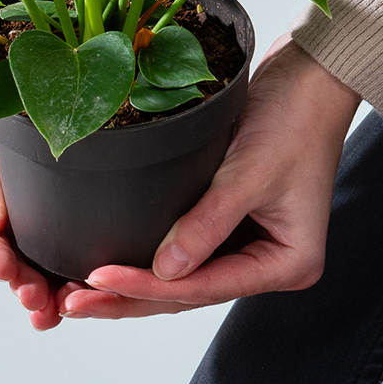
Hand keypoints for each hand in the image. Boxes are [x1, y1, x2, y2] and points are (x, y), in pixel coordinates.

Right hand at [0, 126, 74, 329]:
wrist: (70, 93)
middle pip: (17, 268)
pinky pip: (81, 271)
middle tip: (34, 298)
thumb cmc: (23, 112)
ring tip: (58, 311)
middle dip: (23, 288)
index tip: (2, 268)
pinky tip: (87, 300)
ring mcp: (52, 235)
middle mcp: (21, 224)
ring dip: (49, 299)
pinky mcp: (85, 240)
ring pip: (47, 277)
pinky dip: (81, 292)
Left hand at [59, 36, 360, 318]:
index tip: (99, 278)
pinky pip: (182, 254)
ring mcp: (247, 246)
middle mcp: (266, 263)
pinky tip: (109, 268)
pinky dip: (146, 262)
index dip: (148, 287)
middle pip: (188, 294)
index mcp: (287, 263)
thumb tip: (165, 270)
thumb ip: (208, 222)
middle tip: (74, 303)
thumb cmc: (294, 120)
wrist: (308, 80)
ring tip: (78, 296)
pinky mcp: (227, 226)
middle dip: (129, 300)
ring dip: (132, 288)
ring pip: (180, 280)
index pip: (205, 287)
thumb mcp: (249, 172)